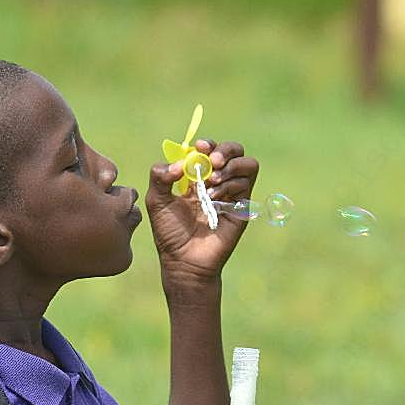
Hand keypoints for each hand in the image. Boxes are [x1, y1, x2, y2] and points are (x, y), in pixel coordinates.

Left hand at [146, 139, 259, 288]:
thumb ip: (160, 177)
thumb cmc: (169, 232)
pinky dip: (231, 184)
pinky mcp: (242, 207)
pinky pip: (247, 182)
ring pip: (246, 163)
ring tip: (211, 183)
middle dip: (224, 150)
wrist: (184, 260)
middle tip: (212, 161)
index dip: (207, 143)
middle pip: (234, 150)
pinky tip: (215, 197)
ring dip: (229, 167)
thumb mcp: (157, 201)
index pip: (209, 149)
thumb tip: (178, 164)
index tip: (199, 147)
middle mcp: (217, 181)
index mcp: (197, 176)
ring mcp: (232, 193)